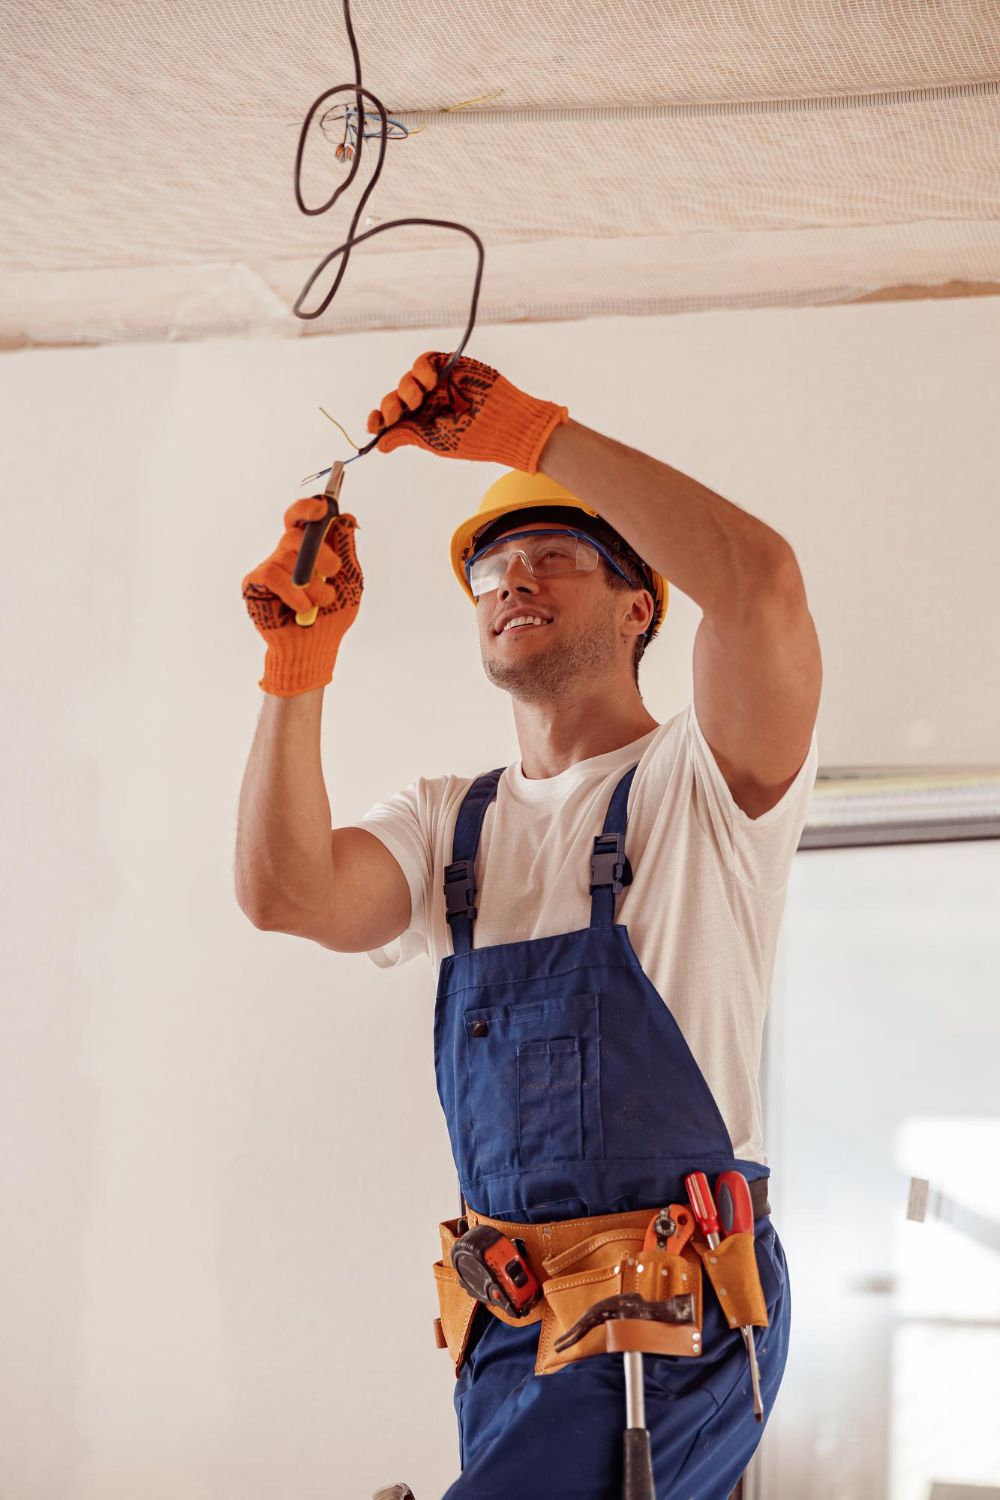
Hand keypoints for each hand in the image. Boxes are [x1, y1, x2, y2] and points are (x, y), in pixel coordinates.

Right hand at [242, 499, 362, 696]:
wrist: (315, 648)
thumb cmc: (333, 616)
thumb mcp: (349, 581)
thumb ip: (346, 549)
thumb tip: (347, 517)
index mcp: (309, 548)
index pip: (301, 518)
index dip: (308, 508)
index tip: (322, 508)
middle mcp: (286, 553)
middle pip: (296, 533)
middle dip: (320, 552)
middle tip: (333, 572)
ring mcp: (269, 566)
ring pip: (289, 557)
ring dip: (313, 585)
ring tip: (320, 604)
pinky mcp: (254, 583)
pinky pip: (274, 575)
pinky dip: (294, 593)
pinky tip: (301, 610)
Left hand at [366, 350, 568, 473]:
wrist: (507, 423)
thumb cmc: (476, 438)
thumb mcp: (437, 442)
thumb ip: (408, 436)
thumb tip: (379, 445)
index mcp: (423, 424)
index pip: (393, 419)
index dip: (379, 419)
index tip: (373, 424)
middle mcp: (428, 404)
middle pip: (396, 398)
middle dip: (391, 405)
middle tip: (399, 412)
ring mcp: (438, 384)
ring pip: (407, 380)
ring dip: (406, 389)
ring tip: (420, 398)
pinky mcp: (450, 365)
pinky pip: (425, 361)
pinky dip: (421, 369)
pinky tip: (429, 381)